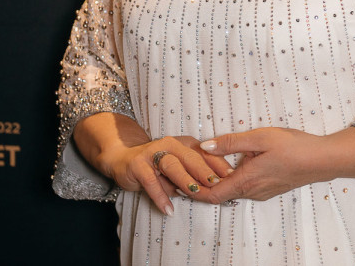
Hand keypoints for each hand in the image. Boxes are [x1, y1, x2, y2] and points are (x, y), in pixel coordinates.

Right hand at [100, 134, 233, 214]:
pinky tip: (168, 210)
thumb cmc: (156, 166)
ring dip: (184, 179)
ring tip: (194, 193)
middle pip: (190, 157)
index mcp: (184, 144)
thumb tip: (216, 191)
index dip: (218, 164)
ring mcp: (153, 153)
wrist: (123, 159)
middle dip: (204, 171)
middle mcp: (170, 144)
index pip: (205, 153)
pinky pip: (151, 181)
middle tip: (217, 184)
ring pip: (172, 164)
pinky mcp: (138, 165)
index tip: (231, 177)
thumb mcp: (177, 168)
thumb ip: (192, 176)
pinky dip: (160, 196)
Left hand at [194, 126, 354, 204]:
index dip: (192, 191)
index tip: (177, 182)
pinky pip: (245, 187)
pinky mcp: (270, 188)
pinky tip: (231, 164)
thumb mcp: (260, 138)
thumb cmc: (294, 147)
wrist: (324, 159)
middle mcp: (252, 191)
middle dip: (201, 184)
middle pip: (220, 194)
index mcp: (246, 181)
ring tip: (203, 165)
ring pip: (233, 190)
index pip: (211, 195)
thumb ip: (231, 142)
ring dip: (217, 181)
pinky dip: (232, 179)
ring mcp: (262, 192)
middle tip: (184, 170)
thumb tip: (205, 145)